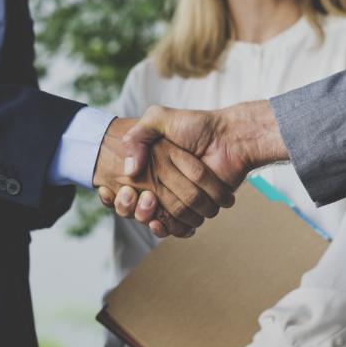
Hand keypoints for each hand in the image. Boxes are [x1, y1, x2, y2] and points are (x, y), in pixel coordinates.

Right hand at [93, 118, 234, 237]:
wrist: (231, 138)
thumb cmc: (198, 125)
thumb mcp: (160, 118)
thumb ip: (137, 135)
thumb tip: (129, 170)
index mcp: (151, 165)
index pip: (125, 189)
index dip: (116, 195)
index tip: (114, 190)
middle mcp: (163, 183)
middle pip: (137, 208)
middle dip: (131, 206)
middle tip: (134, 195)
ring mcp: (179, 198)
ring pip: (155, 220)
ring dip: (148, 217)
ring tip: (149, 203)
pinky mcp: (196, 210)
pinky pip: (177, 228)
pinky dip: (168, 228)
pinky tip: (159, 221)